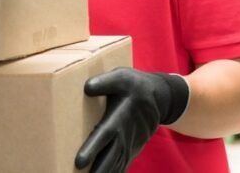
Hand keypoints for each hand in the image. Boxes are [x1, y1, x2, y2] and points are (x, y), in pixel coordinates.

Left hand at [75, 68, 189, 172]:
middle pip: (109, 157)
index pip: (104, 135)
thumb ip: (104, 82)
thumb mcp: (121, 77)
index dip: (92, 149)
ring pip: (115, 165)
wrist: (160, 97)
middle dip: (97, 170)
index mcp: (119, 118)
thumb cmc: (136, 85)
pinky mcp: (132, 149)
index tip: (79, 162)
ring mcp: (130, 145)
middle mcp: (125, 135)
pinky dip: (114, 172)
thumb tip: (87, 87)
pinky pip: (122, 165)